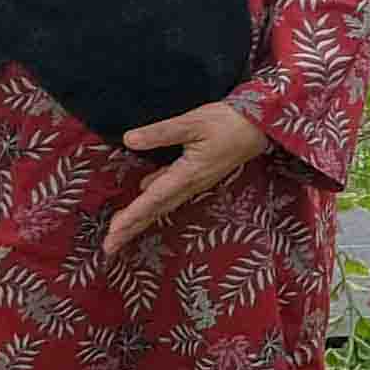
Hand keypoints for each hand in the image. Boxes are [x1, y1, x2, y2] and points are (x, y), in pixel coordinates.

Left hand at [101, 97, 273, 260]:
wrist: (260, 126)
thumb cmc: (228, 122)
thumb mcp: (193, 122)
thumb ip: (160, 132)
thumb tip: (128, 139)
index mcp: (188, 174)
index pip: (153, 199)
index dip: (132, 215)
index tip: (113, 232)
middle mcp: (191, 184)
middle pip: (156, 210)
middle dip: (131, 229)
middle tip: (109, 247)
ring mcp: (196, 183)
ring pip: (163, 205)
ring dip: (141, 219)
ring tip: (121, 232)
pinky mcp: (199, 176)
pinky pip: (172, 194)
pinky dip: (155, 203)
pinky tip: (144, 196)